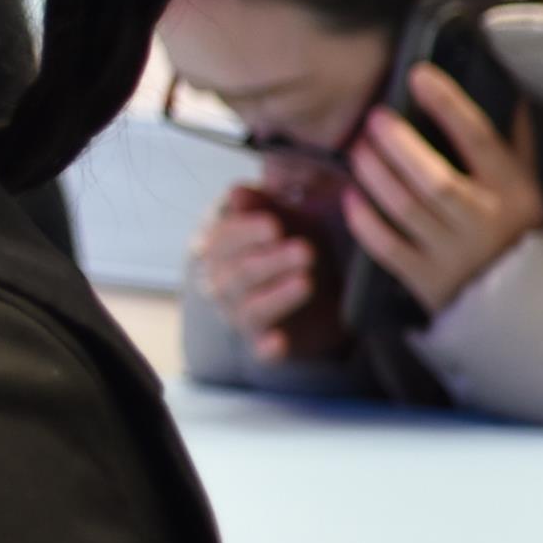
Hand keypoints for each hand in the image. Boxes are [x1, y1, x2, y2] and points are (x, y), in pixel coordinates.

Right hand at [201, 184, 346, 360]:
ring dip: (277, 296)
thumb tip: (236, 192)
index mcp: (220, 247)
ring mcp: (239, 315)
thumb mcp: (287, 216)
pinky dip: (268, 347)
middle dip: (270, 262)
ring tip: (306, 282)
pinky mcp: (263, 343)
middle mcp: (221, 282)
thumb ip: (263, 204)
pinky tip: (280, 341)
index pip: (219, 239)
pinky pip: (260, 350)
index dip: (244, 232)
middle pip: (235, 274)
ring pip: (249, 309)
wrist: (324, 289)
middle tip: (306, 251)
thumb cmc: (297, 243)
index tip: (275, 225)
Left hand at [345, 68, 542, 317]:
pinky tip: (350, 195)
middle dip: (398, 145)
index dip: (448, 105)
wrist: (524, 305)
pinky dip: (364, 220)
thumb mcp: (527, 185)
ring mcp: (454, 254)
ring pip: (406, 209)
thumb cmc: (519, 230)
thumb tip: (500, 88)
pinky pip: (387, 247)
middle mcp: (484, 221)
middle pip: (434, 179)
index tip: (418, 75)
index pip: (480, 140)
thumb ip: (513, 140)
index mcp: (513, 190)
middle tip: (374, 118)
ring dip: (375, 175)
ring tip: (356, 149)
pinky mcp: (427, 280)